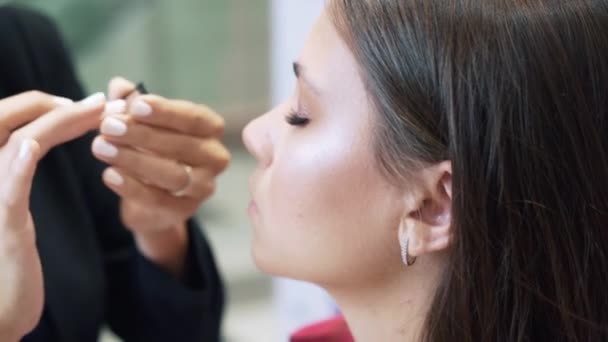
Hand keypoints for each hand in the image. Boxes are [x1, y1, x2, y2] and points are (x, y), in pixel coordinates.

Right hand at [0, 91, 104, 339]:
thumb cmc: (7, 261)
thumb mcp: (10, 210)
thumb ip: (14, 175)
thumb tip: (30, 145)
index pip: (9, 121)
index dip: (45, 106)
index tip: (87, 106)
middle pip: (7, 120)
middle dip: (56, 105)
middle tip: (102, 102)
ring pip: (17, 145)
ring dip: (58, 123)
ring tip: (96, 112)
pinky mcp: (4, 227)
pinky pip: (8, 191)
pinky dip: (18, 166)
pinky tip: (33, 149)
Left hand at [93, 78, 229, 275]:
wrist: (151, 198)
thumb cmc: (151, 148)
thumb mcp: (141, 121)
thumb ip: (131, 102)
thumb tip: (119, 86)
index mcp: (210, 130)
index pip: (194, 118)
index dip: (165, 112)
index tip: (134, 106)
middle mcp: (215, 157)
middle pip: (183, 146)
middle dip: (143, 135)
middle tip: (108, 127)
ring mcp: (203, 187)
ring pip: (173, 175)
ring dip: (135, 160)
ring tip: (101, 148)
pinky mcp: (184, 211)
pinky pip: (159, 201)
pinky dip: (132, 187)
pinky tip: (109, 175)